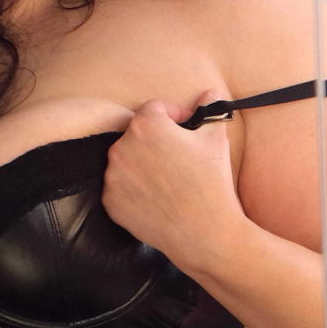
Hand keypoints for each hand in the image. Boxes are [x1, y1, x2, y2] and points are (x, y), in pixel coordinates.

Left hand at [100, 86, 247, 274]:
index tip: (186, 128)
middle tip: (179, 157)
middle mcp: (121, 148)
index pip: (154, 109)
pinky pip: (120, 186)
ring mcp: (112, 177)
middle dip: (156, 140)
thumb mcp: (216, 139)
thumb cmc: (211, 183)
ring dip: (143, 163)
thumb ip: (210, 110)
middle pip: (137, 134)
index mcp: (145, 126)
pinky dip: (134, 188)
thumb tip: (210, 93)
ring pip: (127, 160)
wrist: (205, 234)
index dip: (173, 116)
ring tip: (169, 179)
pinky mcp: (110, 202)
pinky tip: (157, 197)